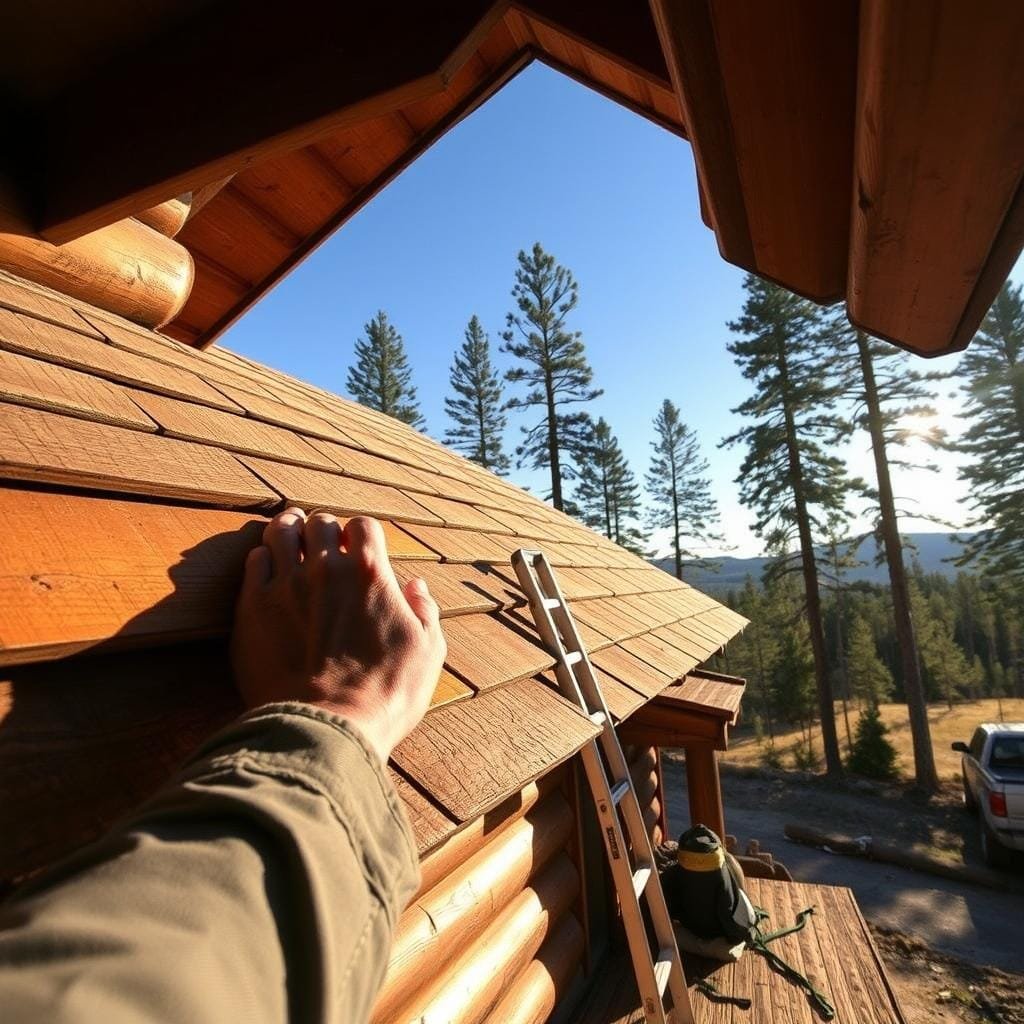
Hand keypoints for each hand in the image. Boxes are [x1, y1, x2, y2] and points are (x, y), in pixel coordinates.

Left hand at [230, 508, 445, 761]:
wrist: (326, 727)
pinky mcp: (251, 606)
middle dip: (324, 530)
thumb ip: (425, 610)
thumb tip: (414, 586)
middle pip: (320, 523)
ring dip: (288, 531)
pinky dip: (262, 560)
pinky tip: (267, 571)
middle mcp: (325, 568)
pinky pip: (253, 562)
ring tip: (290, 539)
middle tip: (323, 546)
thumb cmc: (385, 695)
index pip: (363, 525)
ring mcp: (285, 584)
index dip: (362, 535)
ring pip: (280, 532)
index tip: (360, 551)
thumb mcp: (428, 652)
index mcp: (370, 573)